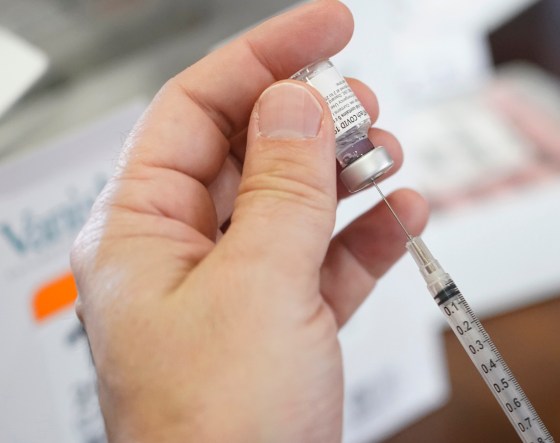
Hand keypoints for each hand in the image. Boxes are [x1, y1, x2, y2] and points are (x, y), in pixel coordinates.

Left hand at [70, 1, 427, 441]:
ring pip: (297, 201)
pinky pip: (329, 257)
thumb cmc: (218, 428)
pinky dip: (367, 234)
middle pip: (253, 150)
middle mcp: (187, 252)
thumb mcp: (256, 286)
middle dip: (314, 120)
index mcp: (144, 230)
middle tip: (364, 106)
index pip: (199, 109)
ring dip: (348, 174)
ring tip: (390, 157)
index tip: (327, 26)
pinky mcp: (285, 321)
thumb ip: (282, 188)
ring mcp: (240, 286)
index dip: (263, 57)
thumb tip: (296, 103)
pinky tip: (402, 214)